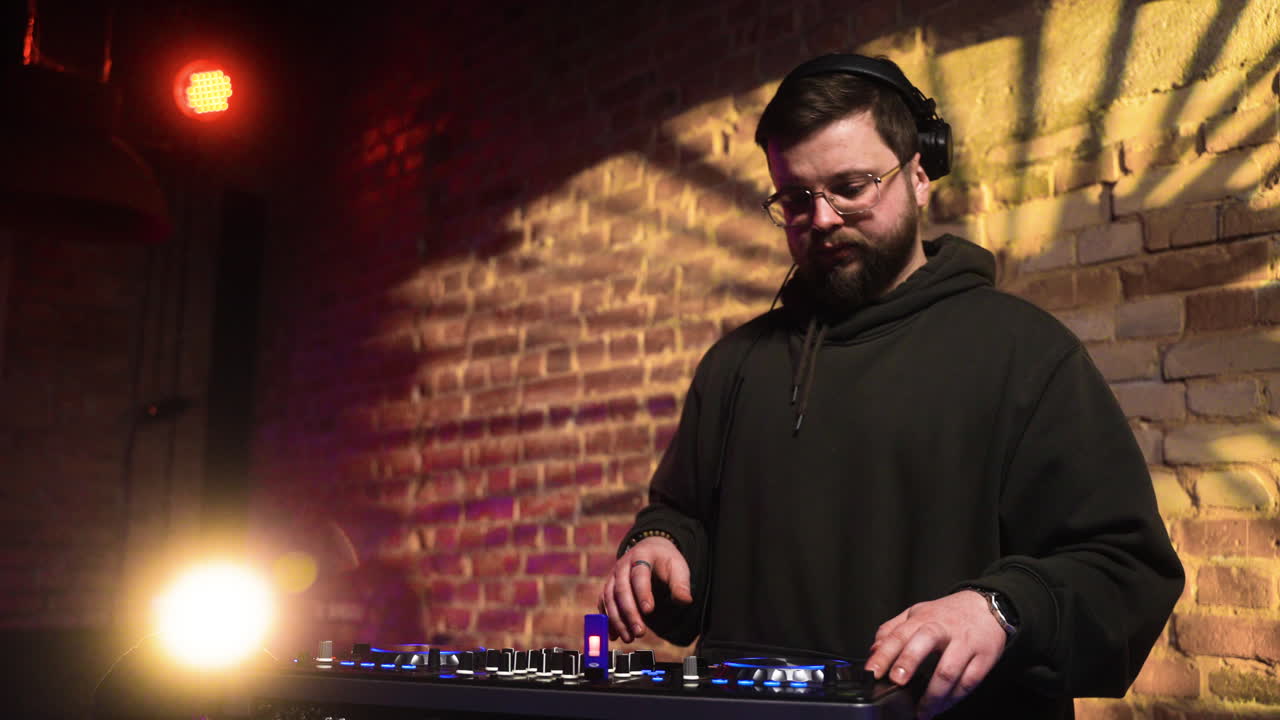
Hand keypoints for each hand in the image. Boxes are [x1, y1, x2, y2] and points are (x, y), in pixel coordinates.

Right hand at [597, 536, 692, 641]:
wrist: (650, 550)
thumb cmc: (665, 560)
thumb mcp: (678, 567)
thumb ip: (681, 584)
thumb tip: (685, 600)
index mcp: (641, 556)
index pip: (639, 575)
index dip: (642, 593)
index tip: (649, 610)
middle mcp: (623, 566)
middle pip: (621, 589)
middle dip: (629, 612)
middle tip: (640, 632)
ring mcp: (613, 576)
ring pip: (609, 598)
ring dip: (617, 620)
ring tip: (629, 637)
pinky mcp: (609, 587)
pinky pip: (603, 604)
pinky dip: (607, 620)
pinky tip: (614, 635)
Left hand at [864, 590, 1006, 719]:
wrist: (987, 606)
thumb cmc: (949, 614)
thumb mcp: (916, 613)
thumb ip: (892, 630)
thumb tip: (873, 650)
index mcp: (923, 618)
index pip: (899, 634)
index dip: (883, 654)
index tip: (873, 672)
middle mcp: (944, 629)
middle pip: (925, 642)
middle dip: (908, 663)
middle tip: (897, 683)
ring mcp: (965, 644)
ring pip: (948, 670)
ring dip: (933, 695)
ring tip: (922, 711)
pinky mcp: (983, 658)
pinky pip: (968, 682)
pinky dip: (953, 699)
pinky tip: (942, 706)